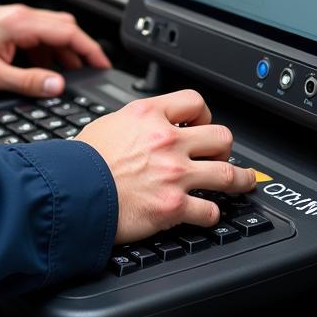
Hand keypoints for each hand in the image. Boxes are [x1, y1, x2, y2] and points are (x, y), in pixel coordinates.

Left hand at [0, 4, 111, 96]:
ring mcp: (21, 18)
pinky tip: (46, 70)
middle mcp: (24, 16)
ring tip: (67, 77)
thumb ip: (27, 81)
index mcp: (21, 24)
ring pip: (56, 31)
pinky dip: (51, 52)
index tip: (102, 63)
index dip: (89, 48)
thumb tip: (56, 86)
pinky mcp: (17, 24)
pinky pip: (43, 35)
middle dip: (81, 51)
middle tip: (90, 73)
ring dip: (65, 52)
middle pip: (66, 28)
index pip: (67, 31)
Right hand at [74, 89, 256, 243]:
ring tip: (245, 182)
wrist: (71, 191)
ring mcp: (175, 174)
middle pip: (221, 137)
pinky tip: (207, 214)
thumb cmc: (82, 161)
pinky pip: (209, 211)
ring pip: (228, 174)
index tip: (202, 124)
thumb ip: (135, 123)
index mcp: (149, 116)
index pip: (195, 102)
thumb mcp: (108, 124)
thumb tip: (144, 128)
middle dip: (224, 148)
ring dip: (240, 180)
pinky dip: (211, 214)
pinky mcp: (174, 206)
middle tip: (220, 155)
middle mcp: (167, 141)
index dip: (203, 114)